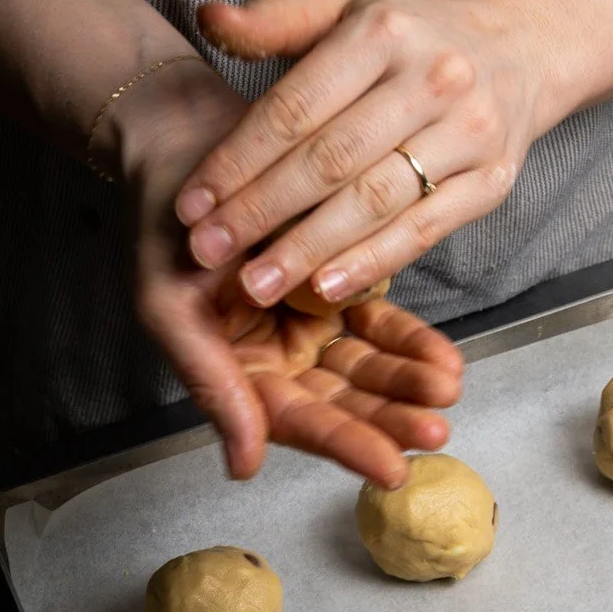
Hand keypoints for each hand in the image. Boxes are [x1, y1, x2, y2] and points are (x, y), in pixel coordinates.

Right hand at [107, 57, 463, 481]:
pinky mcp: (341, 284)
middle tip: (436, 430)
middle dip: (391, 418)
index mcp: (239, 375)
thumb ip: (211, 385)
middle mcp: (280, 360)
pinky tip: (446, 357)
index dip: (346, 445)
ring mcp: (313, 324)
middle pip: (343, 402)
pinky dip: (411, 340)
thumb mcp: (170, 306)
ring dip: (408, 380)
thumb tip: (243, 469)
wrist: (181, 142)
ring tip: (448, 387)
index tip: (392, 468)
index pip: (299, 421)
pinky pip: (382, 322)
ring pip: (368, 366)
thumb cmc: (164, 225)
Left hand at [172, 0, 542, 306]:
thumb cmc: (413, 40)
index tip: (192, 204)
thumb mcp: (347, 13)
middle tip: (208, 253)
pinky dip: (370, 262)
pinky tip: (324, 288)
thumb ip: (277, 22)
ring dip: (308, 248)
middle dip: (261, 211)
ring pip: (373, 201)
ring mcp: (466, 132)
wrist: (518, 52)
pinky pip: (421, 231)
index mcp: (382, 31)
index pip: (295, 107)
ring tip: (257, 284)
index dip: (237, 160)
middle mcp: (430, 78)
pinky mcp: (491, 182)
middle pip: (329, 159)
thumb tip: (208, 17)